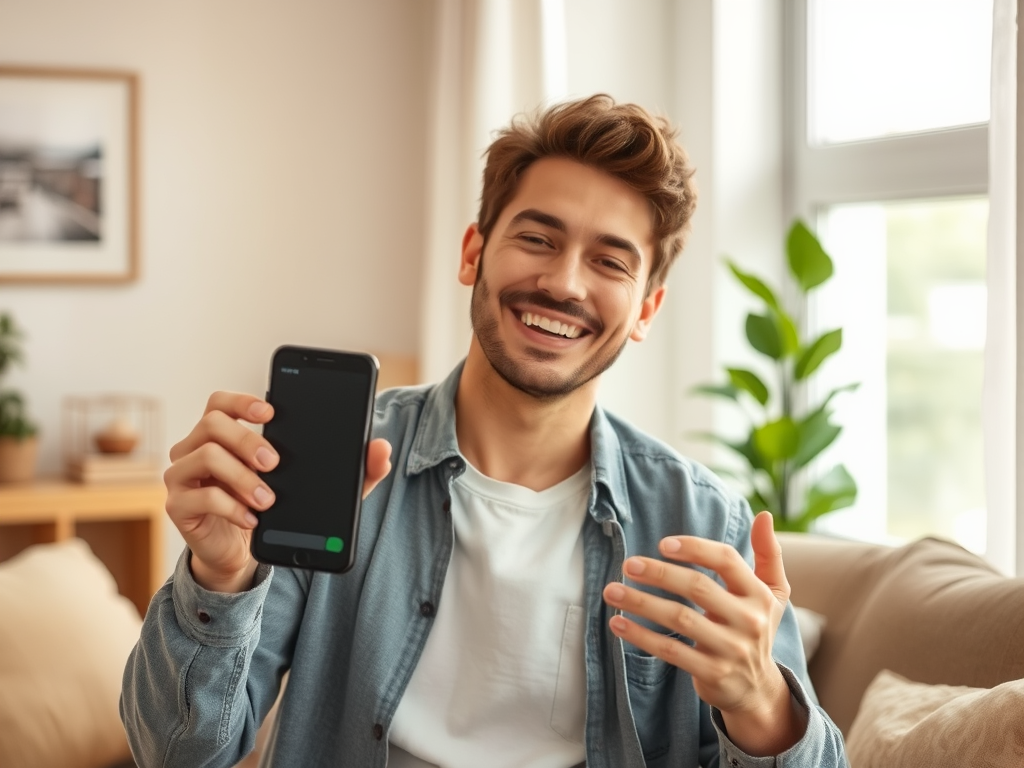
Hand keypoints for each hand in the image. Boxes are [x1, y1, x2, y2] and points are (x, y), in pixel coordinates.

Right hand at [164, 391, 392, 592]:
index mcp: (224, 434)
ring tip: (268, 498)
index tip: (272, 409)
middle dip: (248, 439)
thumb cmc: (273, 509)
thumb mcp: (316, 487)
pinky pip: (199, 496)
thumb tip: (382, 450)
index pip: (221, 401)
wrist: (241, 555)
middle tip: (276, 462)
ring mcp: (183, 475)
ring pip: (204, 455)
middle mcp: (196, 447)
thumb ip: (351, 469)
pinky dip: (230, 506)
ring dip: (241, 477)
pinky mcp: (178, 505)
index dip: (243, 399)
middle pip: (212, 423)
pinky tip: (252, 518)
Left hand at [602, 511, 805, 755]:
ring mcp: (731, 648)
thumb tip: (764, 514)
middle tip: (628, 564)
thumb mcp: (773, 593)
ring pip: (679, 618)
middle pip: (698, 587)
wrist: (758, 689)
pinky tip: (618, 623)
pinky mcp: (712, 673)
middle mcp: (749, 620)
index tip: (662, 544)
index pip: (726, 560)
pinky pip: (670, 650)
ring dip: (641, 602)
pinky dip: (641, 635)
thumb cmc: (757, 628)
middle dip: (659, 573)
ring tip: (612, 591)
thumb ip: (769, 554)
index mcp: (760, 594)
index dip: (694, 548)